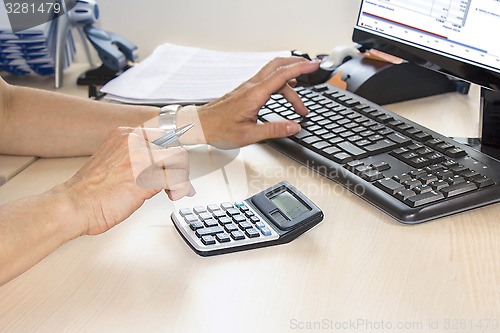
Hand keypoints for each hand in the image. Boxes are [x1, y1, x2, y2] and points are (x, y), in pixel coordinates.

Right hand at [61, 127, 194, 235]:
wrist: (73, 205)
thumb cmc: (89, 192)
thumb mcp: (111, 161)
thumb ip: (132, 157)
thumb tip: (155, 166)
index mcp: (123, 135)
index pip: (162, 136)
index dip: (170, 153)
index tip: (174, 164)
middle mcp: (133, 141)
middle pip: (174, 149)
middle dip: (179, 169)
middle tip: (174, 183)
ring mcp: (141, 157)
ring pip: (180, 161)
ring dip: (182, 179)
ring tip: (174, 191)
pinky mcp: (147, 176)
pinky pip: (178, 178)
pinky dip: (182, 188)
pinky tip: (175, 195)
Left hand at [177, 57, 320, 146]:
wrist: (200, 125)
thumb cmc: (219, 130)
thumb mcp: (248, 135)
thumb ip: (273, 130)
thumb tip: (294, 127)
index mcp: (254, 94)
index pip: (282, 75)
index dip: (301, 68)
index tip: (315, 65)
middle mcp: (251, 86)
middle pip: (278, 65)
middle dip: (297, 64)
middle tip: (313, 69)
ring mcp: (248, 87)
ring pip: (273, 74)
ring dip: (290, 81)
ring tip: (300, 103)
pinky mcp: (245, 91)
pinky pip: (266, 80)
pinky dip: (280, 83)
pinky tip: (284, 90)